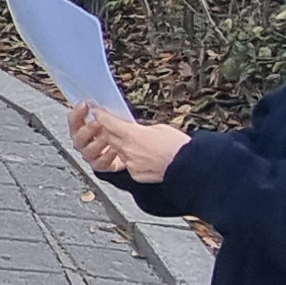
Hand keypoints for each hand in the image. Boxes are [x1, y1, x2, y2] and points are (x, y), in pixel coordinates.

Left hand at [70, 101, 186, 179]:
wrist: (188, 167)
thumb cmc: (178, 146)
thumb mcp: (159, 128)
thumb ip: (141, 128)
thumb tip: (134, 128)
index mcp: (133, 135)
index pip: (109, 123)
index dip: (101, 116)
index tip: (97, 111)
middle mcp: (128, 149)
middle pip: (109, 136)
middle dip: (108, 129)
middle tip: (109, 123)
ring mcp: (130, 163)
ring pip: (118, 150)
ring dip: (120, 145)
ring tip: (133, 141)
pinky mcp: (135, 173)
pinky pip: (127, 164)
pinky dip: (131, 158)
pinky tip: (143, 155)